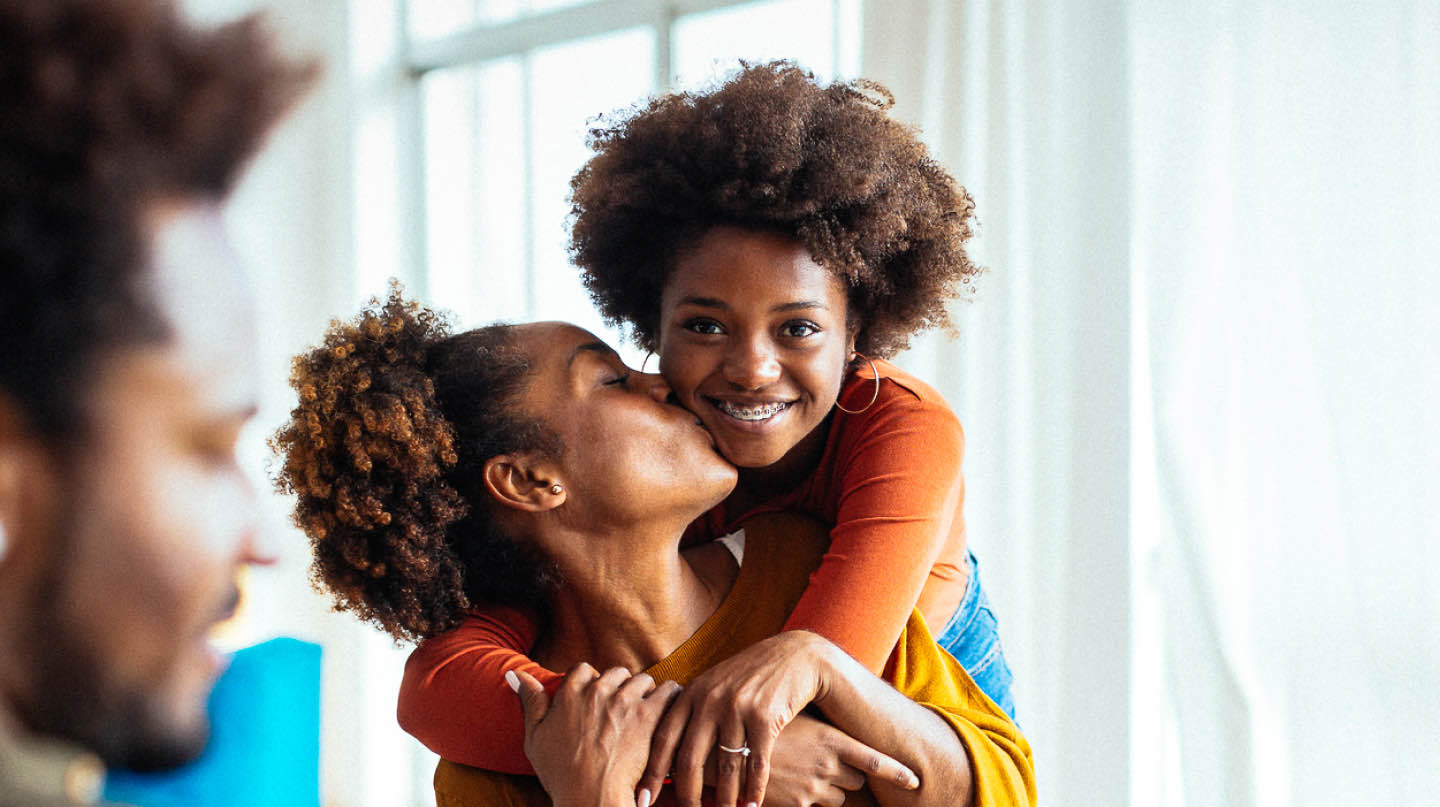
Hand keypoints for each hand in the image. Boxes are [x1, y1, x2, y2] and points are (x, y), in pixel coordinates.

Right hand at [512, 664, 681, 806]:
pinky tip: (668, 706)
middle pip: (615, 673)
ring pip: (642, 680)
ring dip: (644, 692)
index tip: (594, 699)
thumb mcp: (535, 738)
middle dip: (619, 687)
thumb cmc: (561, 774)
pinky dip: (670, 696)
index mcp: (570, 693)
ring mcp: (625, 701)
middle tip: (622, 708)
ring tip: (645, 710)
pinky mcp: (648, 715)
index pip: (583, 669)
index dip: (590, 683)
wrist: (591, 797)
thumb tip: (514, 673)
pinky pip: (667, 691)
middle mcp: (598, 690)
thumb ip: (531, 701)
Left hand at [640, 631, 905, 806]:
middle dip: (686, 794)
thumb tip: (665, 746)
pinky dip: (754, 788)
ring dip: (724, 799)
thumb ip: (692, 709)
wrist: (794, 656)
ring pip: (725, 766)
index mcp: (692, 693)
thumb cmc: (749, 676)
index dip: (652, 771)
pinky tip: (752, 805)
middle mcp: (710, 699)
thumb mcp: (714, 684)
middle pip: (690, 758)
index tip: (643, 797)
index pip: (665, 738)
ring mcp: (737, 707)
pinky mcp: (764, 716)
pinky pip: (756, 762)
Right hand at [761, 713, 917, 806]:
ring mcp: (812, 787)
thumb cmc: (763, 725)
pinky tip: (788, 783)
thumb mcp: (797, 719)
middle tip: (825, 762)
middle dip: (847, 775)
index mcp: (829, 739)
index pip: (873, 760)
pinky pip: (814, 806)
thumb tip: (840, 740)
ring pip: (837, 797)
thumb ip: (822, 731)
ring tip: (801, 771)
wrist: (730, 749)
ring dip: (828, 790)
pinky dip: (806, 798)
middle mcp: (825, 765)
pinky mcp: (798, 805)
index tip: (915, 782)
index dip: (897, 773)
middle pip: (856, 780)